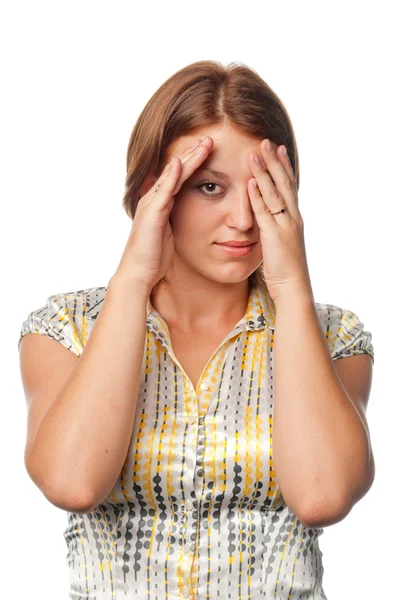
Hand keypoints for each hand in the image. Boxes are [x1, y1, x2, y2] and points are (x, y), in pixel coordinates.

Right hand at [113, 136, 213, 292]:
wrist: (138, 272)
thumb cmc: (154, 257)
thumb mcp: (170, 234)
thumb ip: (176, 220)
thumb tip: (192, 217)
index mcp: (161, 203)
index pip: (179, 177)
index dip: (193, 162)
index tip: (209, 149)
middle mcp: (154, 199)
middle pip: (176, 170)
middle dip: (193, 153)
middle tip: (209, 138)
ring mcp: (151, 204)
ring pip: (172, 175)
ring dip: (188, 158)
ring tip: (202, 143)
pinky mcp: (151, 213)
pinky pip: (163, 190)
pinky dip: (172, 176)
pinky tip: (180, 162)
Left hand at [247, 139, 312, 302]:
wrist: (294, 288)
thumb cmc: (286, 271)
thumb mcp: (282, 245)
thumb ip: (276, 230)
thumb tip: (269, 222)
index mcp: (294, 219)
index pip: (289, 187)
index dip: (284, 167)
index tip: (278, 149)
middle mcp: (293, 218)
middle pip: (284, 183)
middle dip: (274, 161)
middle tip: (266, 141)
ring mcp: (285, 226)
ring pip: (275, 193)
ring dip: (264, 171)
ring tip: (255, 152)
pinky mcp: (275, 236)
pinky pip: (265, 211)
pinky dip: (258, 195)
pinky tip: (251, 180)